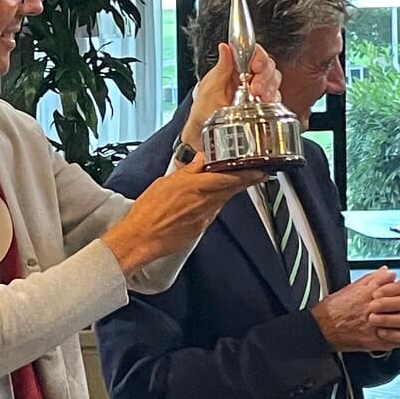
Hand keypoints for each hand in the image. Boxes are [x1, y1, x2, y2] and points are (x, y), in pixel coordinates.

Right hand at [102, 153, 266, 275]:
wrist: (141, 238)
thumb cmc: (147, 211)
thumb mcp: (165, 182)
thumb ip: (186, 171)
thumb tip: (199, 161)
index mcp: (194, 186)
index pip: (227, 177)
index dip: (246, 173)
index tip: (258, 169)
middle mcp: (202, 202)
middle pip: (231, 189)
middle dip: (247, 181)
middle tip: (258, 174)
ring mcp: (203, 217)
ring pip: (223, 200)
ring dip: (232, 191)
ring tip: (239, 183)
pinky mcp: (200, 228)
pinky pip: (213, 213)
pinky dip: (217, 204)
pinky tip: (215, 200)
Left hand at [180, 43, 281, 149]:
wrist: (203, 134)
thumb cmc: (202, 111)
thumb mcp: (209, 88)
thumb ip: (221, 68)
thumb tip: (224, 47)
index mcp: (232, 68)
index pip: (252, 52)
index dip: (258, 56)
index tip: (256, 66)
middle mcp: (245, 76)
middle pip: (267, 65)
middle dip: (265, 75)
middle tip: (255, 87)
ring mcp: (254, 90)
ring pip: (274, 79)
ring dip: (270, 87)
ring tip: (260, 97)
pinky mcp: (261, 103)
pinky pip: (275, 96)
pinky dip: (273, 99)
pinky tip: (265, 103)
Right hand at [310, 268, 399, 352]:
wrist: (323, 328)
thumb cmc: (334, 308)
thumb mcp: (353, 287)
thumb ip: (373, 278)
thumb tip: (388, 272)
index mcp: (369, 294)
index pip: (397, 288)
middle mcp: (374, 309)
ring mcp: (377, 326)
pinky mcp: (376, 341)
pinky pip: (398, 339)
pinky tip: (398, 332)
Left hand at [367, 278, 399, 346]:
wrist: (363, 323)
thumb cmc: (370, 302)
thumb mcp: (370, 288)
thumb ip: (378, 278)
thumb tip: (387, 270)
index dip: (390, 289)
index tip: (374, 294)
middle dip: (389, 304)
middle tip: (372, 307)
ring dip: (389, 320)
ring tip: (373, 319)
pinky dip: (394, 334)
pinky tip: (380, 332)